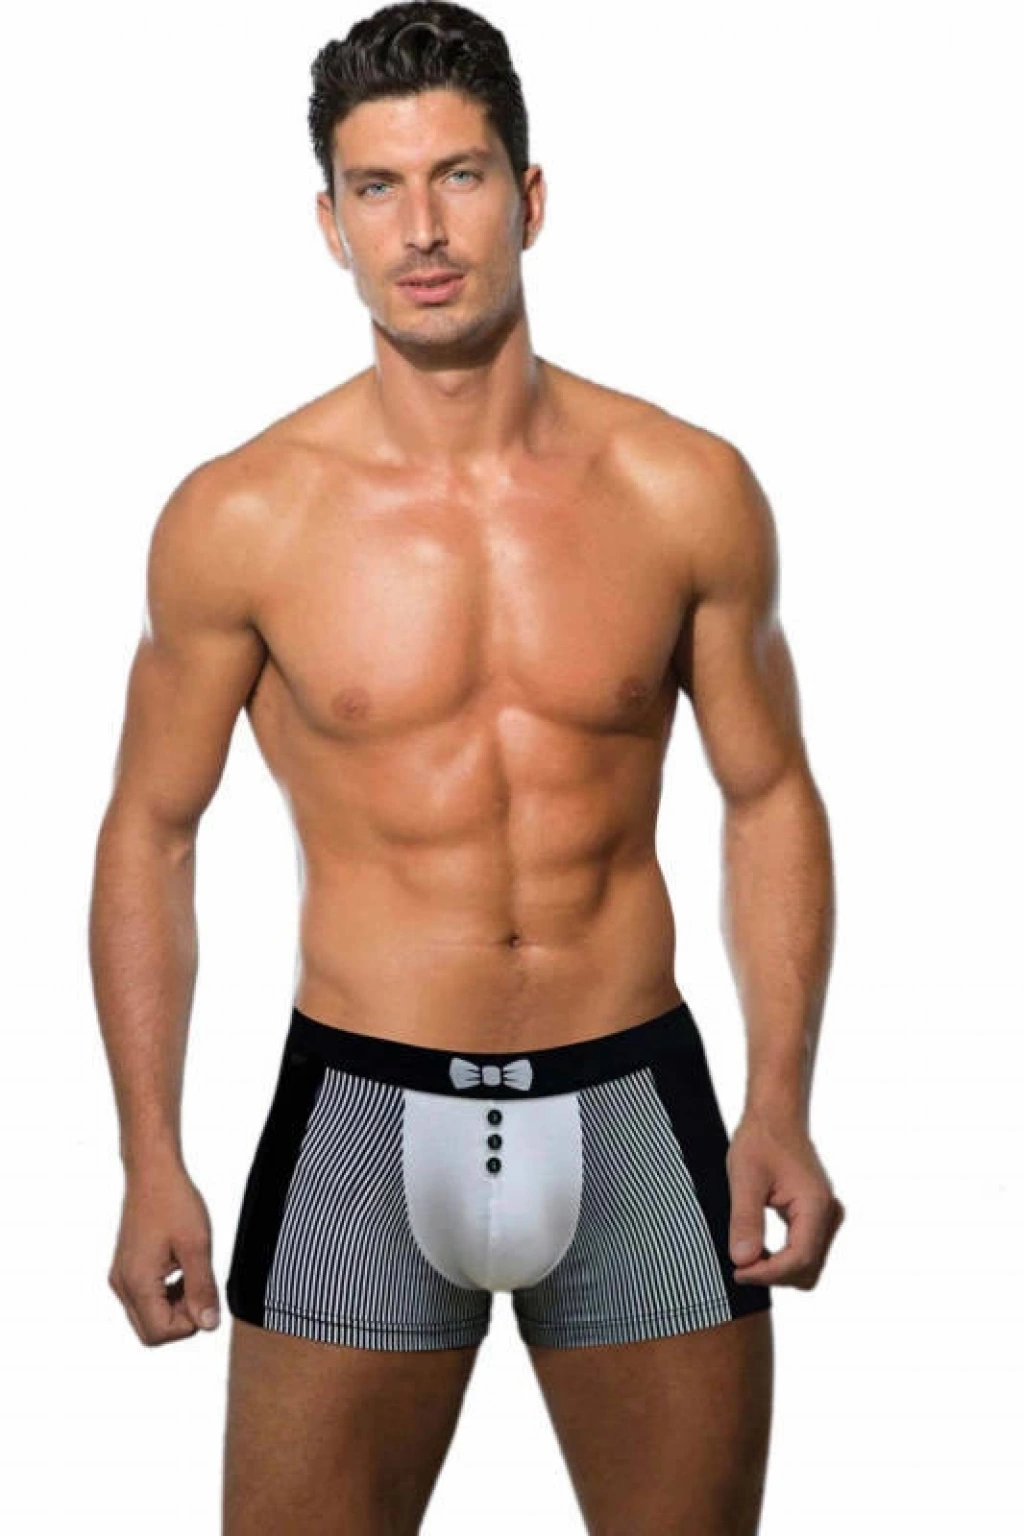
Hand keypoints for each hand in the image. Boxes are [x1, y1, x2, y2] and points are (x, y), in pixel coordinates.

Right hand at [108, 1162, 220, 1345]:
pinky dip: (166, 1294)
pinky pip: (145, 1298)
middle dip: (181, 1318)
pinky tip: (181, 1267)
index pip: (160, 1333)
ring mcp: (121, 1277)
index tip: (205, 1294)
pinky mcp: (126, 1268)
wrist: (152, 1171)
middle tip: (199, 1285)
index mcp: (137, 1282)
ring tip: (192, 1271)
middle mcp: (122, 1284)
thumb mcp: (197, 1246)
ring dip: (175, 1306)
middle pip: (151, 1331)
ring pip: (148, 1316)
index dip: (189, 1323)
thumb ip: (202, 1289)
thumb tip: (209, 1326)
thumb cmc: (174, 1201)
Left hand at [726, 1111, 844, 1288]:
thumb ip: (745, 1220)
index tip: (738, 1271)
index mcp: (815, 1205)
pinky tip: (759, 1247)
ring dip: (779, 1268)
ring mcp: (827, 1216)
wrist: (776, 1117)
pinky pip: (806, 1250)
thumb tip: (742, 1261)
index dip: (767, 1274)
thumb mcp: (744, 1178)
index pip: (799, 1260)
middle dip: (774, 1274)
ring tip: (747, 1253)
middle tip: (740, 1263)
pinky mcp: (819, 1216)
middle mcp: (829, 1214)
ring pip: (808, 1265)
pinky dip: (784, 1257)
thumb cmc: (760, 1140)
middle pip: (807, 1270)